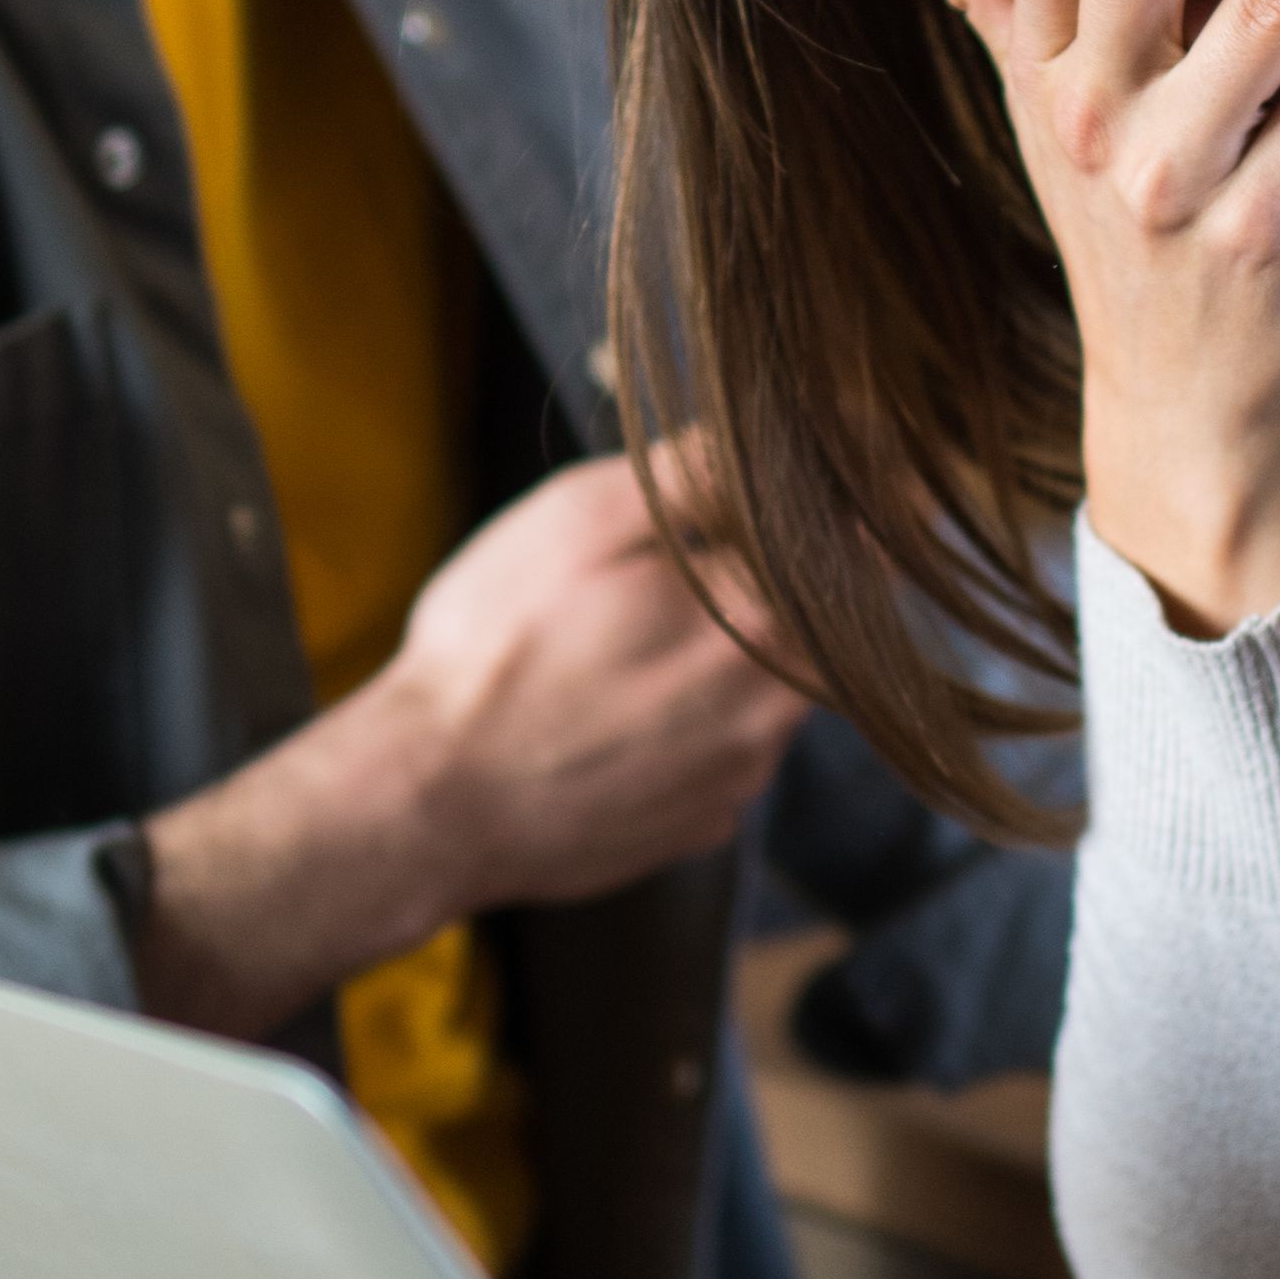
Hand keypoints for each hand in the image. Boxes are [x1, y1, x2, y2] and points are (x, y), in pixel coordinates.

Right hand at [127, 454, 797, 1036]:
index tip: (789, 508)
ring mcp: (735, 781)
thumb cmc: (493, 650)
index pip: (851, 557)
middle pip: (818, 632)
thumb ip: (696, 478)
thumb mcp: (580, 521)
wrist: (428, 805)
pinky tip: (615, 716)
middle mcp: (771, 713)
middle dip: (769, 594)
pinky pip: (720, 758)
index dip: (829, 523)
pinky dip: (687, 728)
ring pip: (768, 698)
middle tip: (677, 575)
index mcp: (762, 622)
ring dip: (725, 664)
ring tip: (626, 649)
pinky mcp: (697, 828)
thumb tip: (776, 450)